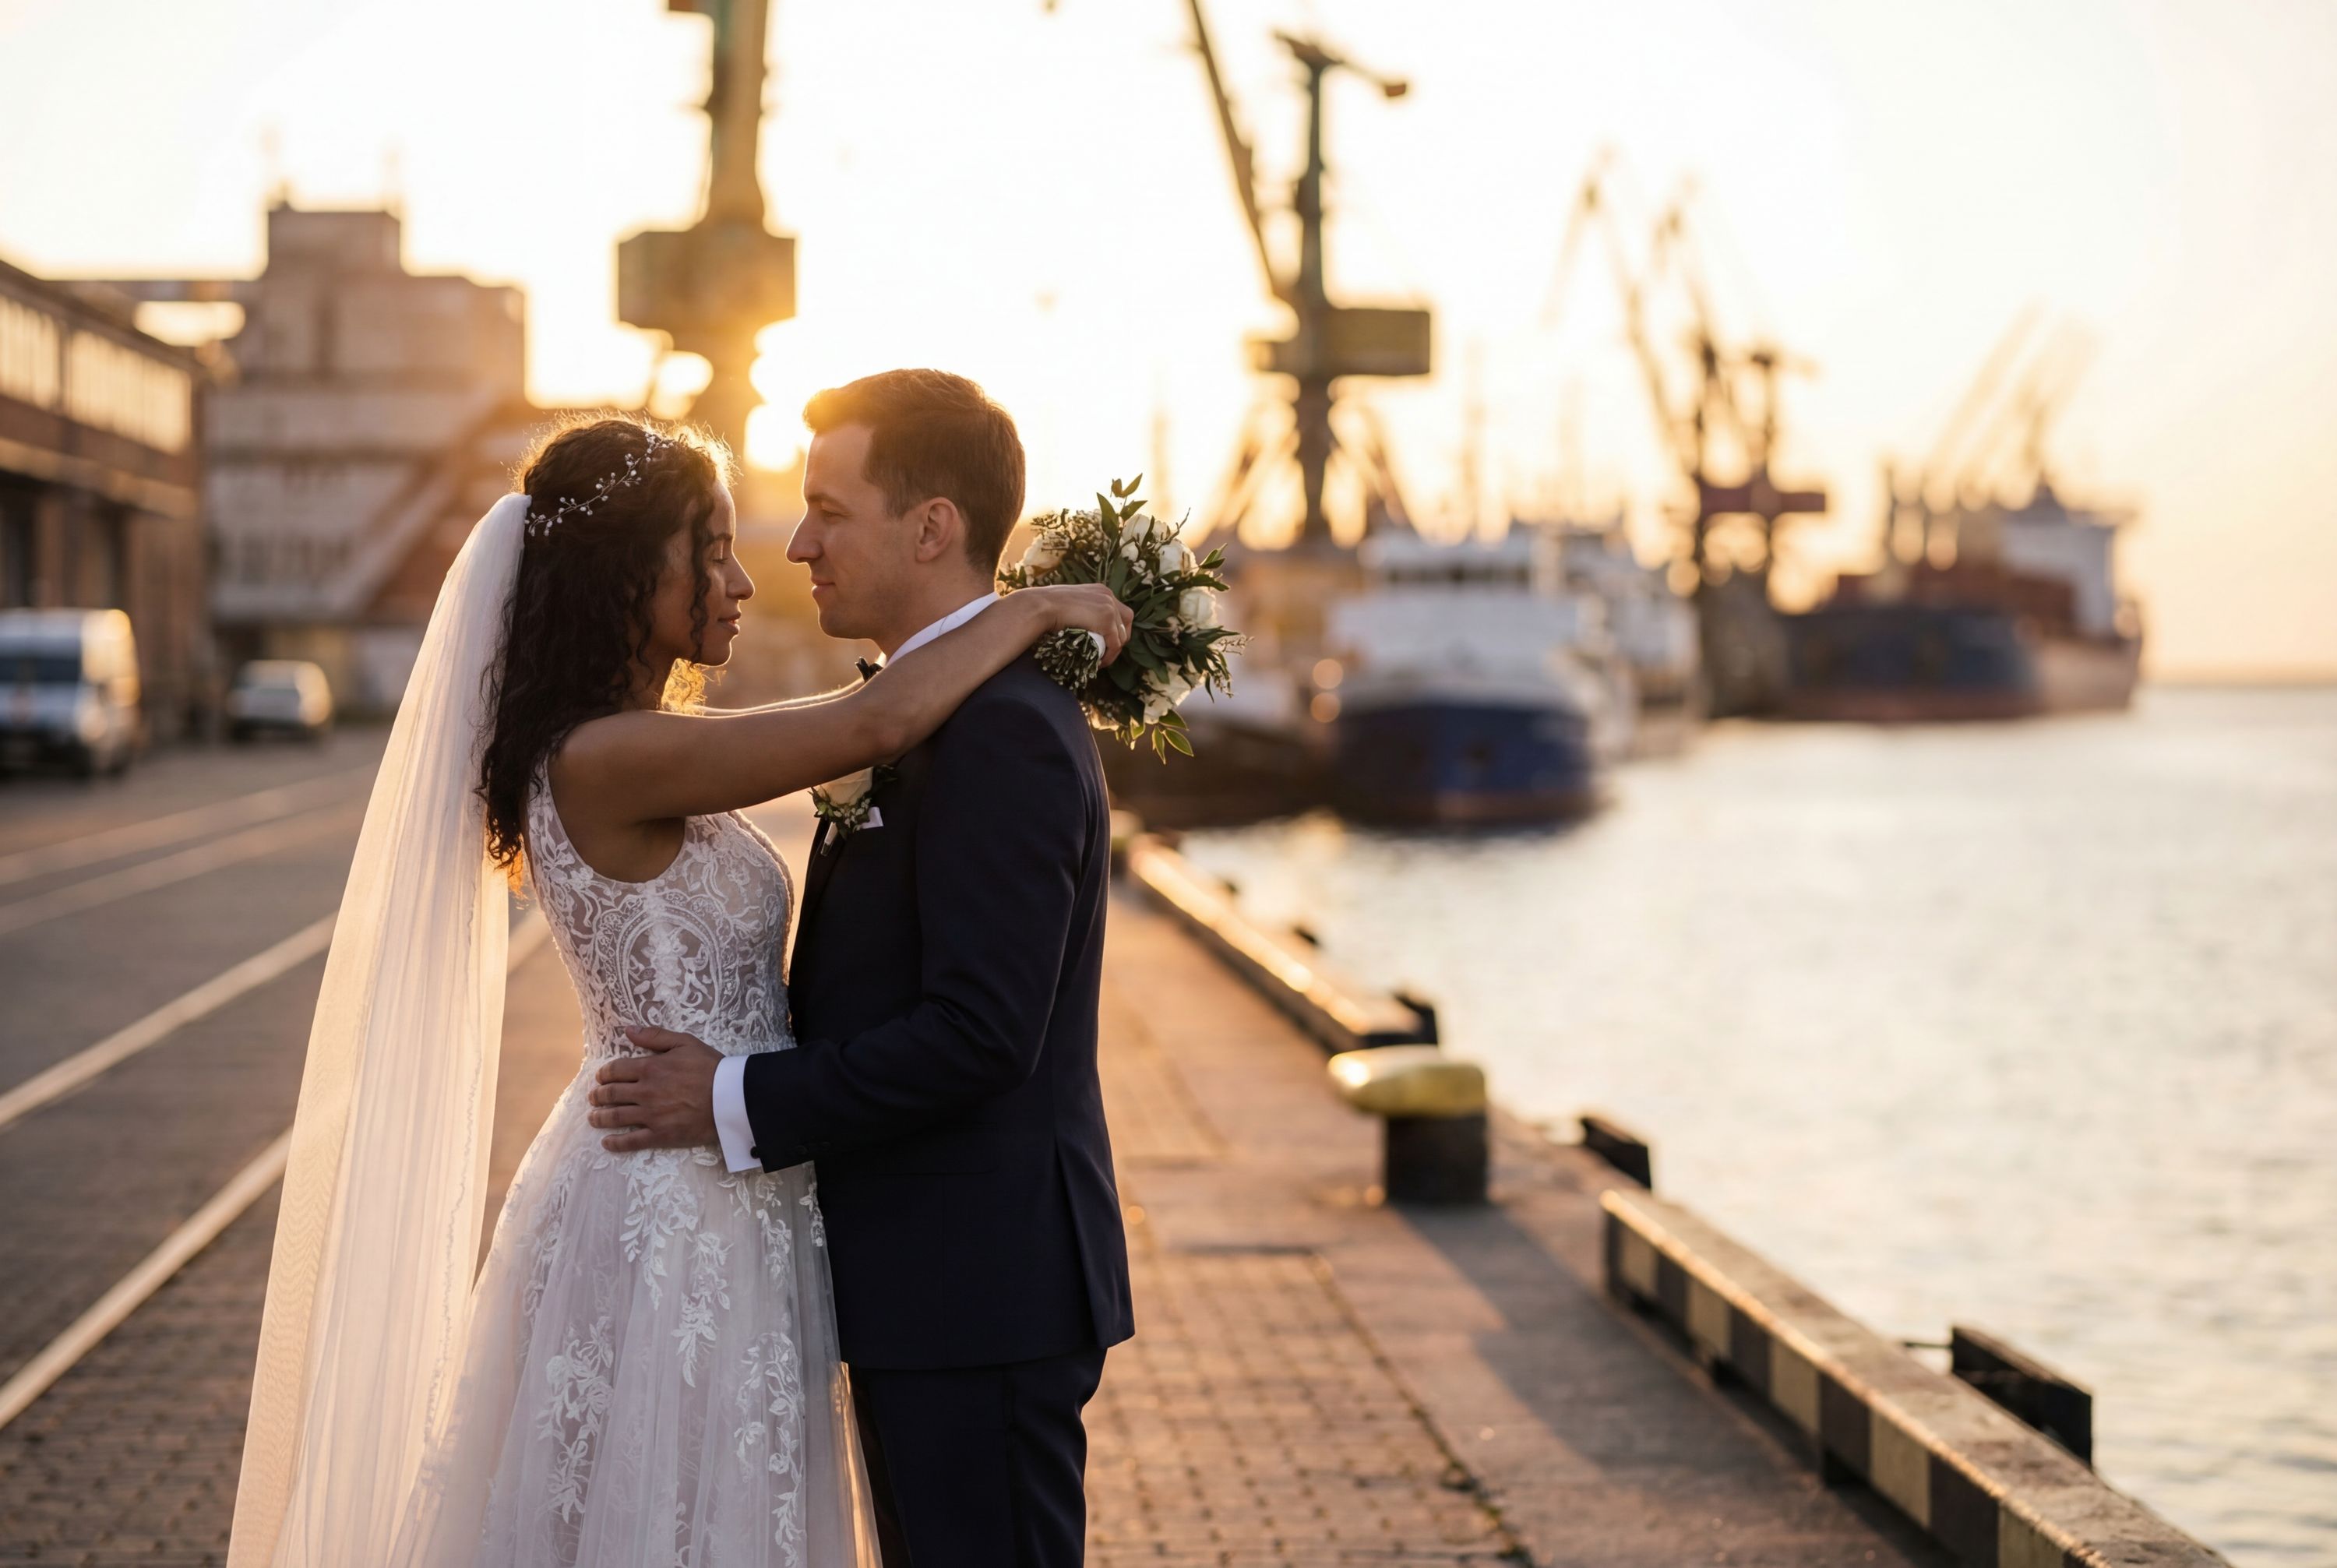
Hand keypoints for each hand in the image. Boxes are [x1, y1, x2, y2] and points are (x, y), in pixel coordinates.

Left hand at [588, 1026, 721, 1152]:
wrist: (730, 1097)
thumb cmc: (710, 1067)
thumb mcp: (685, 1042)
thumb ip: (655, 1036)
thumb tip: (628, 1030)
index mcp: (650, 1068)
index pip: (616, 1070)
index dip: (604, 1074)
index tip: (600, 1077)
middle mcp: (645, 1092)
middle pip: (612, 1094)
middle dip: (598, 1096)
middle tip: (593, 1098)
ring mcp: (651, 1115)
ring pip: (616, 1117)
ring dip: (600, 1118)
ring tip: (593, 1118)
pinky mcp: (660, 1135)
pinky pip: (632, 1141)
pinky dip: (616, 1143)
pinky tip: (607, 1143)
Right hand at [1030, 583, 1132, 665]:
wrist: (1041, 606)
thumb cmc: (1047, 608)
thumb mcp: (1071, 605)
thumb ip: (1083, 612)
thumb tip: (1084, 627)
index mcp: (1101, 591)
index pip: (1119, 612)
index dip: (1115, 630)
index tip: (1104, 643)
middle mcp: (1108, 596)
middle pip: (1126, 622)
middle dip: (1118, 639)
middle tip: (1104, 653)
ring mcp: (1109, 607)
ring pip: (1121, 636)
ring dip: (1112, 651)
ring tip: (1099, 660)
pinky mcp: (1107, 620)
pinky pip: (1115, 644)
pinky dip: (1109, 656)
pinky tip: (1098, 662)